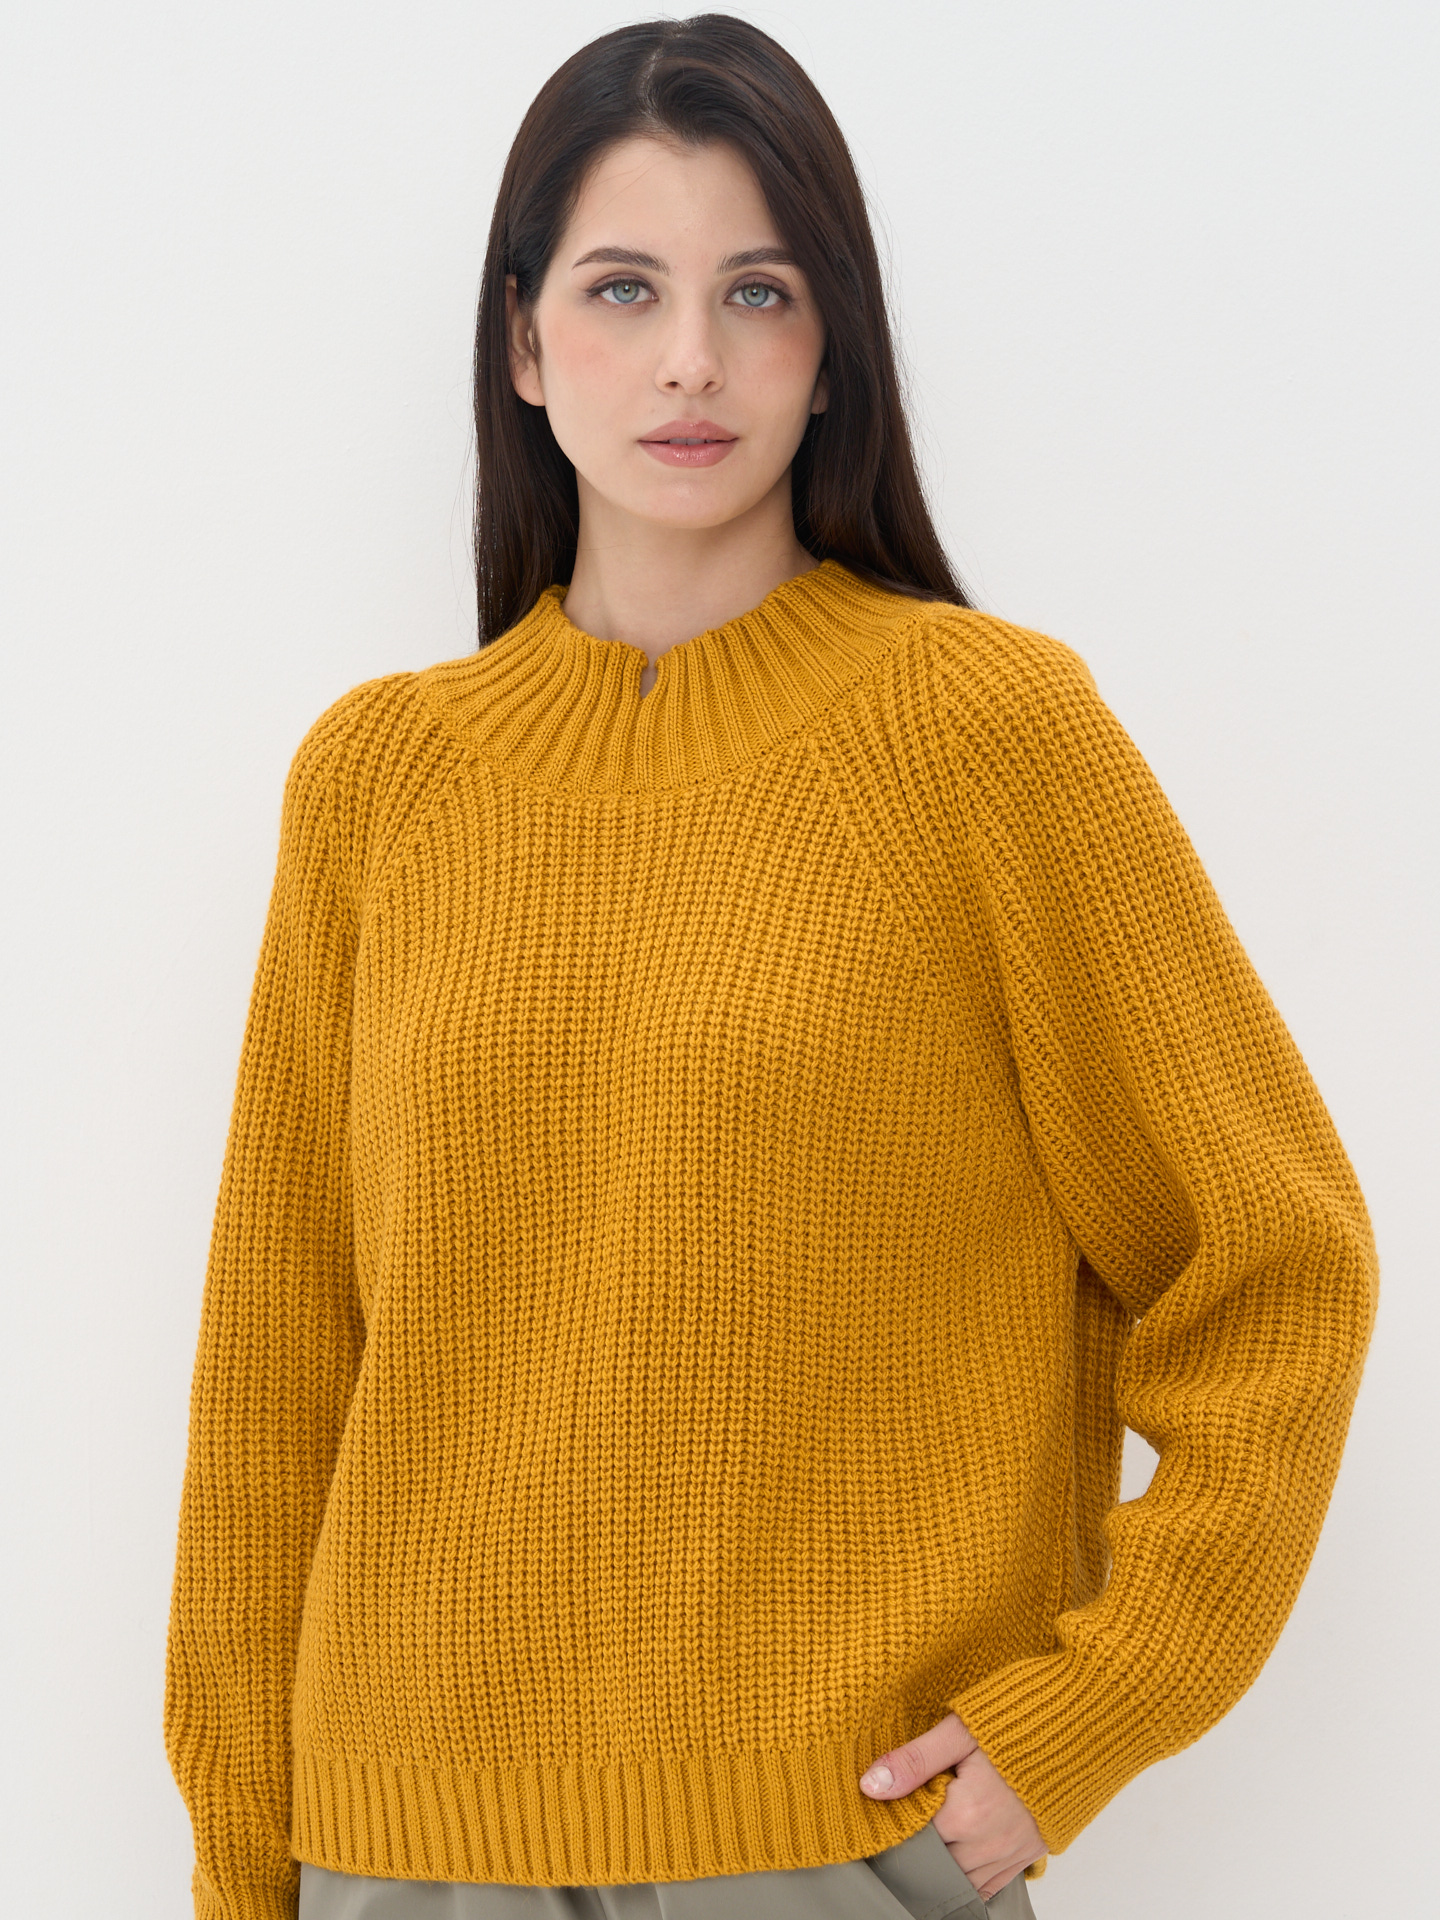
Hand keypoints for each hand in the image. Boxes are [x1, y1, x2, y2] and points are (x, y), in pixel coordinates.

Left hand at [859, 1711, 1046, 1900]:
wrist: (1078, 1729)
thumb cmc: (1020, 1722)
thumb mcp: (959, 1731)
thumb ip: (914, 1760)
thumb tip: (870, 1785)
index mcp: (965, 1813)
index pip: (911, 1835)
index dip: (898, 1818)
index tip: (891, 1801)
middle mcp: (987, 1845)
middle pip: (934, 1861)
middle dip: (919, 1841)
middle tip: (915, 1810)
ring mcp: (1009, 1855)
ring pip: (959, 1879)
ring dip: (944, 1859)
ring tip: (937, 1826)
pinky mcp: (1027, 1857)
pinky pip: (988, 1885)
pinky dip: (969, 1873)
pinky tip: (961, 1849)